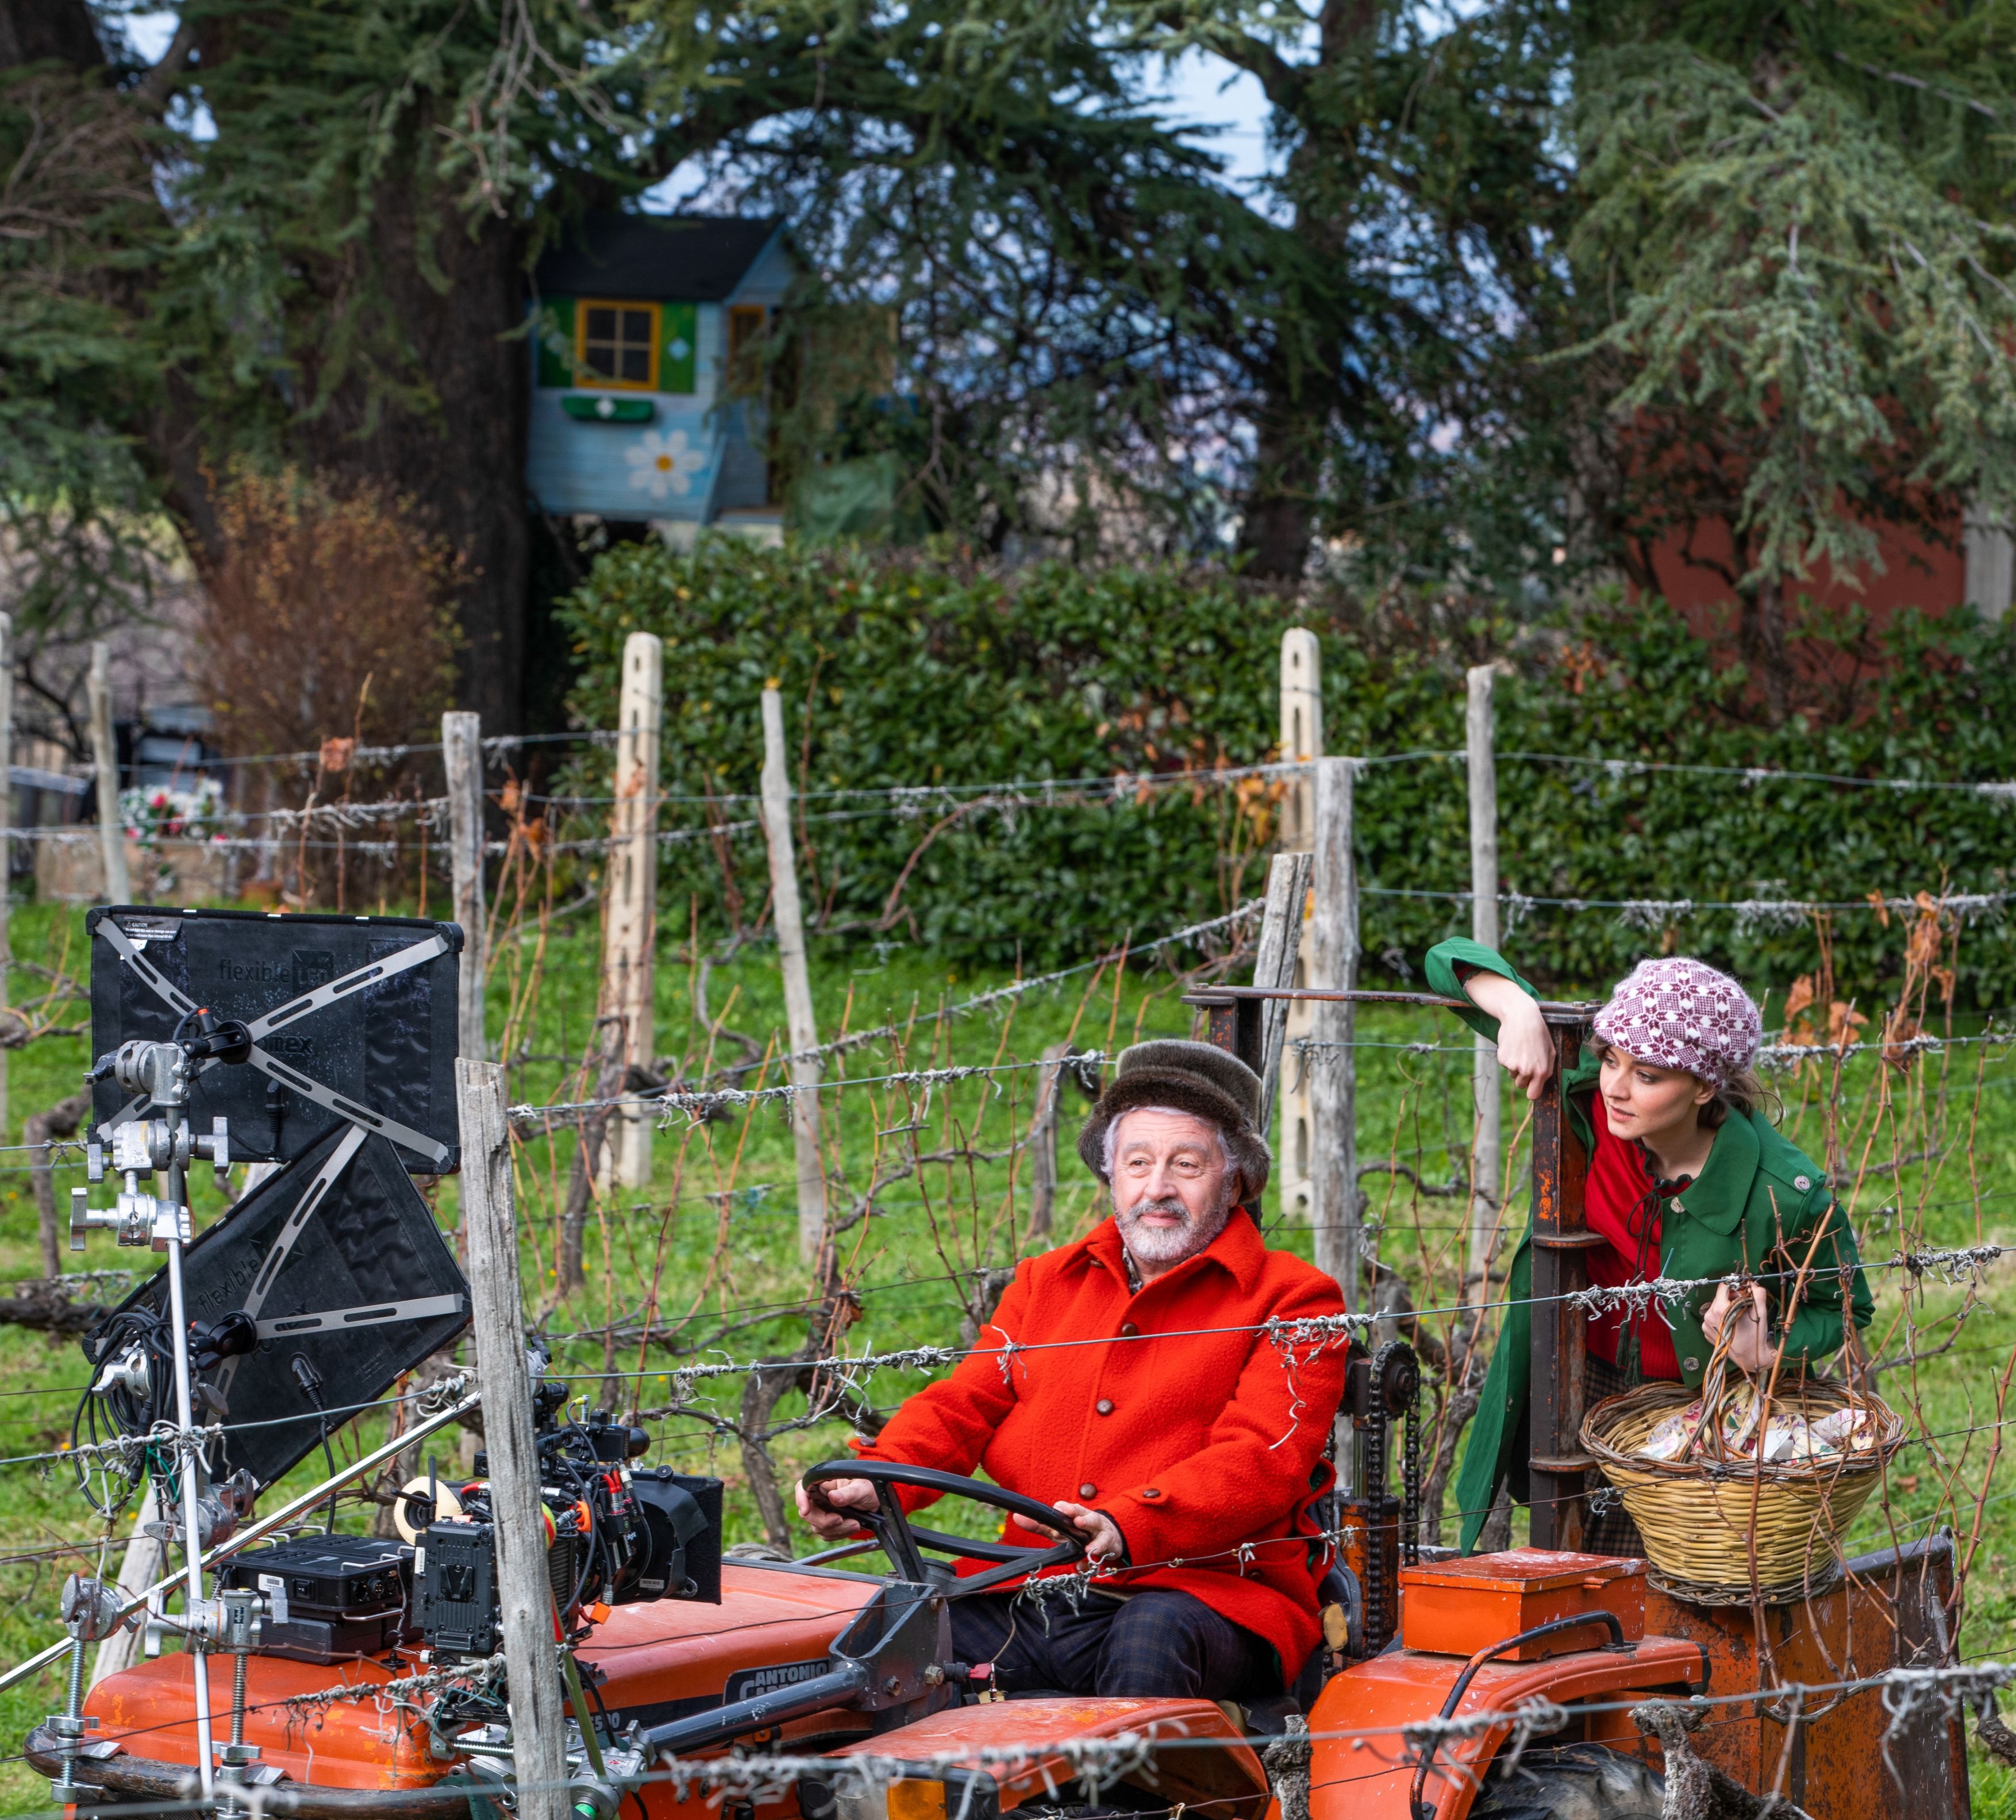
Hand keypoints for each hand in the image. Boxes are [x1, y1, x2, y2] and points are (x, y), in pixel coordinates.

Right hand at [795, 1475, 877, 1538]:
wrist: (877, 1503)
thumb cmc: (869, 1489)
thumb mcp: (863, 1488)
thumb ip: (848, 1493)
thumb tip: (833, 1497)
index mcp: (823, 1482)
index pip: (802, 1488)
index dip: (800, 1498)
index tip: (806, 1510)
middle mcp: (819, 1497)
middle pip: (808, 1513)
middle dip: (824, 1520)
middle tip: (840, 1519)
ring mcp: (822, 1512)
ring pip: (818, 1527)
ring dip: (837, 1529)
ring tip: (855, 1523)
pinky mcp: (828, 1525)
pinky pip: (827, 1534)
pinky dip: (840, 1534)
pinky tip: (854, 1526)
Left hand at [1029, 1500, 1124, 1561]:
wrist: (1108, 1537)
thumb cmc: (1079, 1533)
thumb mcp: (1059, 1530)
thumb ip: (1040, 1525)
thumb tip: (1017, 1517)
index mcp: (1073, 1513)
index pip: (1066, 1508)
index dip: (1063, 1509)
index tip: (1058, 1509)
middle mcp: (1086, 1517)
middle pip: (1081, 1512)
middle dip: (1074, 1512)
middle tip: (1066, 1512)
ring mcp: (1098, 1528)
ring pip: (1094, 1523)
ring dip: (1088, 1524)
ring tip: (1082, 1529)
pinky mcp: (1108, 1540)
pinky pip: (1103, 1544)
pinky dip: (1098, 1548)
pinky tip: (1091, 1552)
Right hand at [1463, 973, 1552, 1100]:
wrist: (1521, 1017)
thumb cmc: (1539, 1033)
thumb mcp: (1551, 1051)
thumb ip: (1548, 1070)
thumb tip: (1540, 1084)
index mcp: (1541, 1071)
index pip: (1532, 1095)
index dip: (1531, 1091)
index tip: (1531, 1086)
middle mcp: (1527, 1071)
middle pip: (1520, 1085)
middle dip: (1523, 1076)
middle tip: (1526, 1059)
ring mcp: (1513, 1065)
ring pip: (1512, 1074)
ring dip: (1515, 1066)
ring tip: (1521, 1050)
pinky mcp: (1502, 1059)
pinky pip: (1505, 1065)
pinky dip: (1508, 1058)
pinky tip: (1513, 1046)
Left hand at [1702, 1282, 1772, 1372]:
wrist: (1752, 1358)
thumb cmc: (1756, 1335)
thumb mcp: (1760, 1311)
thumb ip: (1757, 1293)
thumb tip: (1751, 1282)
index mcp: (1719, 1310)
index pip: (1722, 1287)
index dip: (1734, 1287)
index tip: (1742, 1292)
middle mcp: (1708, 1317)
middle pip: (1718, 1297)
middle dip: (1730, 1297)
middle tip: (1743, 1304)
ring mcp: (1706, 1326)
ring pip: (1715, 1307)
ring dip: (1726, 1307)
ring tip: (1738, 1316)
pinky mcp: (1706, 1333)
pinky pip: (1712, 1318)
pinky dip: (1721, 1317)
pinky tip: (1732, 1325)